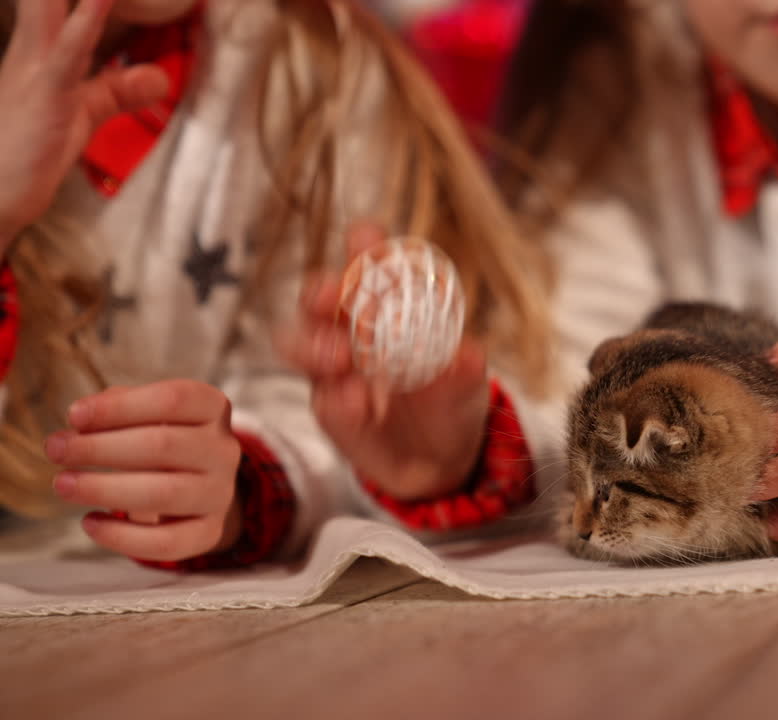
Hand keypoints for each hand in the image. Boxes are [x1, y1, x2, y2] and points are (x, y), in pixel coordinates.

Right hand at [0, 0, 168, 249]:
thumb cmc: (28, 153)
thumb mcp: (83, 113)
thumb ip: (118, 90)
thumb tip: (157, 76)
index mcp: (37, 48)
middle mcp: (32, 49)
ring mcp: (37, 69)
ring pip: (57, 8)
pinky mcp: (49, 98)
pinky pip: (68, 54)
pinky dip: (85, 23)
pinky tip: (101, 2)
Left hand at [44, 381, 243, 561]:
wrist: (203, 484)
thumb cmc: (163, 440)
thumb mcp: (149, 412)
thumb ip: (117, 409)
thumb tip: (80, 425)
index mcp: (212, 409)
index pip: (173, 400)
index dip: (120, 407)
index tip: (73, 415)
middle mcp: (223, 450)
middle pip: (164, 445)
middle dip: (100, 448)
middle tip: (56, 451)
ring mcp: (220, 493)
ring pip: (164, 494)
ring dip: (103, 489)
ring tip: (63, 485)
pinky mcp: (209, 531)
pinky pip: (168, 542)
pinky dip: (122, 536)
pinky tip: (90, 522)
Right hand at [280, 222, 490, 501]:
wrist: (441, 459)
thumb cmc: (452, 398)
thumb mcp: (468, 378)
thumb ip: (463, 363)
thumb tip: (462, 355)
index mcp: (388, 302)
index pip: (369, 261)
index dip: (363, 245)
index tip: (365, 239)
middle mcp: (352, 326)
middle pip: (319, 294)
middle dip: (321, 290)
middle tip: (333, 298)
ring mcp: (333, 367)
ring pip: (299, 341)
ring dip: (314, 344)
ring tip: (342, 360)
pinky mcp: (329, 406)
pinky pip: (322, 397)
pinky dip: (338, 397)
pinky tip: (361, 404)